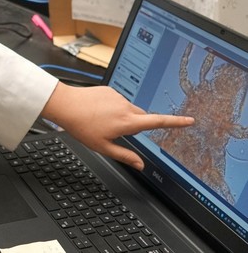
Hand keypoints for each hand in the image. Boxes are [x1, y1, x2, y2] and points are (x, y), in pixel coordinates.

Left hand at [40, 82, 193, 169]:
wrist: (65, 104)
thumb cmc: (81, 126)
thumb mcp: (103, 147)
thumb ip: (124, 156)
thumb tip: (140, 165)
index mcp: (127, 122)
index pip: (157, 122)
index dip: (176, 122)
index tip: (190, 120)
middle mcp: (125, 106)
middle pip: (142, 117)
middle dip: (136, 125)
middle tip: (116, 132)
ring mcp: (118, 96)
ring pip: (130, 109)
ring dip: (124, 116)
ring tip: (103, 121)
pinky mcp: (110, 89)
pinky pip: (119, 101)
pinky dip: (114, 107)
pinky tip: (99, 111)